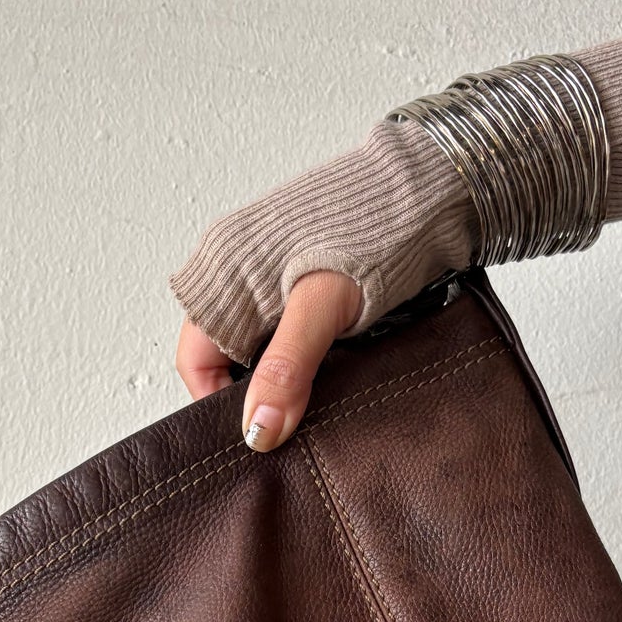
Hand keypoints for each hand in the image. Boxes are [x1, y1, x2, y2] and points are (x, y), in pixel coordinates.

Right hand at [168, 116, 475, 451]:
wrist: (425, 188)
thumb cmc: (371, 229)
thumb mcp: (324, 308)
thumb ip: (287, 369)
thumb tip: (259, 429)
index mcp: (222, 273)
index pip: (196, 361)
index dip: (222, 403)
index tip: (260, 433)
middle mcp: (234, 270)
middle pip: (224, 356)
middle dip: (255, 393)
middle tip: (292, 421)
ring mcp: (266, 271)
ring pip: (257, 345)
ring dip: (283, 375)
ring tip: (315, 395)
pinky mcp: (298, 274)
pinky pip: (283, 327)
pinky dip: (301, 353)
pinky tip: (330, 365)